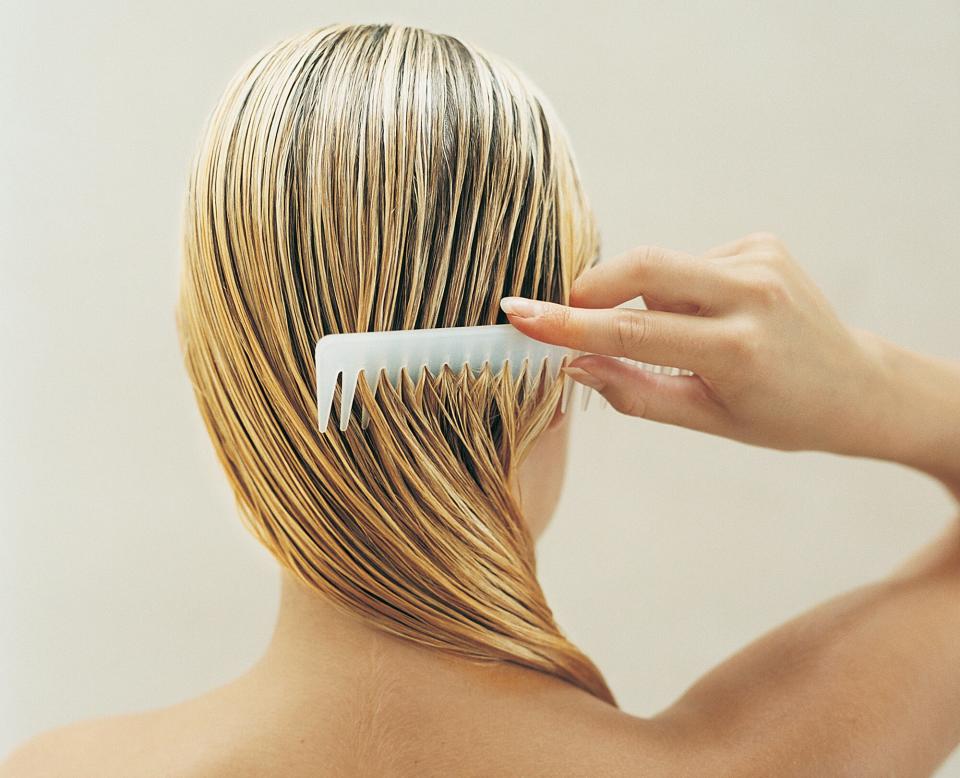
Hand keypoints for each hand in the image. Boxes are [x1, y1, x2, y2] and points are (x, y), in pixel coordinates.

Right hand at [500, 233, 896, 457]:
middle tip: (564, 317)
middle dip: (591, 289)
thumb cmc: (779, 415)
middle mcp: (752, 291)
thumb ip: (633, 392)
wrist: (855, 386)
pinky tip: (709, 317)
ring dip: (646, 300)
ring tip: (683, 340)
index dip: (567, 322)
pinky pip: (688, 262)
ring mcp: (760, 258)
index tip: (519, 313)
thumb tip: (573, 363)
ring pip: (661, 267)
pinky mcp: (761, 242)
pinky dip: (677, 290)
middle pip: (641, 266)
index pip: (633, 328)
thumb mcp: (705, 420)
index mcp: (738, 348)